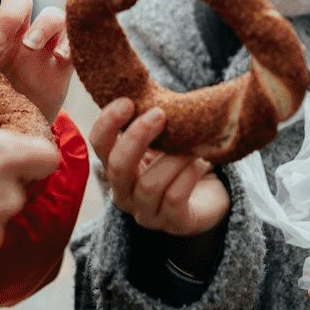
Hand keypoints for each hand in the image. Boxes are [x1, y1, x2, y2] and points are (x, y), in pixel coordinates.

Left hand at [0, 0, 70, 122]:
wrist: (18, 135)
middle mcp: (15, 40)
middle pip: (17, 1)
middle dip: (9, 15)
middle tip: (0, 42)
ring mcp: (43, 48)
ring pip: (52, 14)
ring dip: (44, 25)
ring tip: (33, 46)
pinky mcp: (65, 63)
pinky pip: (75, 40)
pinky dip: (71, 42)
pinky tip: (62, 58)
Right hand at [89, 97, 226, 235]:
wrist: (211, 197)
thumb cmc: (181, 162)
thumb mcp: (163, 140)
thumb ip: (151, 121)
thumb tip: (145, 85)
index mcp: (117, 168)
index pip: (98, 145)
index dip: (108, 123)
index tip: (129, 102)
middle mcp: (125, 193)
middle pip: (118, 167)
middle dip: (137, 137)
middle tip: (161, 115)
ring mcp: (146, 213)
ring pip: (149, 184)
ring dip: (174, 158)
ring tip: (193, 146)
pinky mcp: (173, 224)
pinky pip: (174, 198)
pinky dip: (188, 175)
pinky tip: (201, 164)